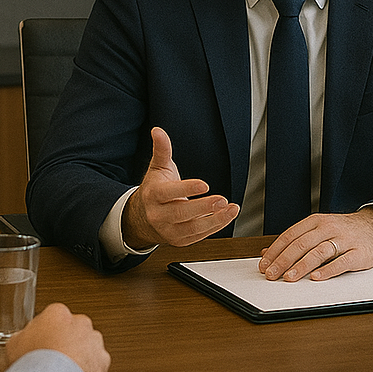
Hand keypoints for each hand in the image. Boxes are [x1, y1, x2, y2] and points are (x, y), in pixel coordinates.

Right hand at [6, 303, 109, 371]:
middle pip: (73, 330)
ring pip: (88, 346)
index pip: (54, 318)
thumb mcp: (14, 344)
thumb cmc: (33, 364)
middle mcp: (80, 323)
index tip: (42, 345)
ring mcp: (94, 342)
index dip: (46, 333)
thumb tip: (24, 338)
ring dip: (79, 356)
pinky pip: (97, 365)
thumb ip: (23, 335)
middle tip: (52, 360)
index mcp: (57, 313)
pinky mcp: (103, 361)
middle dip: (66, 342)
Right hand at [121, 127, 239, 249]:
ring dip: (214, 220)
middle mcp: (158, 215)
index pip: (169, 193)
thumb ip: (162, 150)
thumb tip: (158, 130)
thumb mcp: (158, 168)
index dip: (187, 189)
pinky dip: (214, 227)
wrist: (141, 219)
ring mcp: (168, 231)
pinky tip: (227, 216)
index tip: (205, 185)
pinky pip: (198, 236)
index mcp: (153, 195)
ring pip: (192, 229)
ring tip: (231, 209)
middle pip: (181, 213)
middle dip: (203, 207)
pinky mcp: (179, 241)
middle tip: (222, 199)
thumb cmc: (155, 190)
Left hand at [258, 209, 372, 281]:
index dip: (275, 251)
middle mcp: (328, 228)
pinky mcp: (358, 253)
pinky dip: (328, 270)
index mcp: (316, 221)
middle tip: (271, 274)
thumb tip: (267, 253)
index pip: (290, 235)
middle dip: (283, 261)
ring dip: (301, 266)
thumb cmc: (343, 231)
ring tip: (289, 278)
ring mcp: (344, 239)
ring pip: (319, 252)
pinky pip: (341, 262)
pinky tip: (316, 278)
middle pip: (301, 244)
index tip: (264, 265)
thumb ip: (295, 240)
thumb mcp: (318, 229)